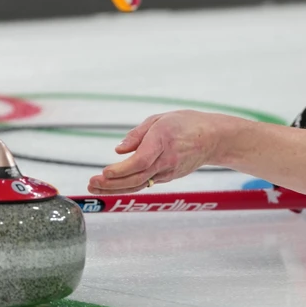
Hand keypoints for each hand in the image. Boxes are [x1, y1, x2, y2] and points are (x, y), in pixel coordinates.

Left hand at [87, 110, 221, 193]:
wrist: (214, 139)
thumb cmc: (186, 124)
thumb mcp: (160, 119)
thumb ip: (137, 134)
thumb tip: (118, 150)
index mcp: (163, 141)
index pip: (141, 161)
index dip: (122, 169)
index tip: (105, 171)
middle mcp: (166, 160)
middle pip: (136, 178)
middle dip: (112, 183)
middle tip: (91, 183)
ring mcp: (168, 172)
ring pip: (139, 184)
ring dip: (115, 187)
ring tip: (95, 186)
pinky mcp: (169, 177)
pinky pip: (145, 182)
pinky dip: (128, 185)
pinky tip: (113, 184)